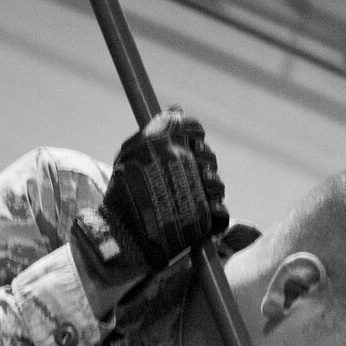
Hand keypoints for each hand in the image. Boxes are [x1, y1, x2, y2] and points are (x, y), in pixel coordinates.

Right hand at [77, 108, 227, 286]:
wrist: (123, 235)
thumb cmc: (123, 194)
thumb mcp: (130, 154)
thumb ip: (154, 131)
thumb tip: (177, 111)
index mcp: (166, 140)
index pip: (194, 128)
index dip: (194, 137)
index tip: (188, 148)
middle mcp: (184, 159)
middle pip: (209, 155)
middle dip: (203, 165)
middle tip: (189, 178)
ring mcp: (196, 187)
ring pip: (217, 183)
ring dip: (209, 191)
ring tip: (193, 201)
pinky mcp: (206, 217)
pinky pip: (221, 211)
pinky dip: (215, 215)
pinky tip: (201, 217)